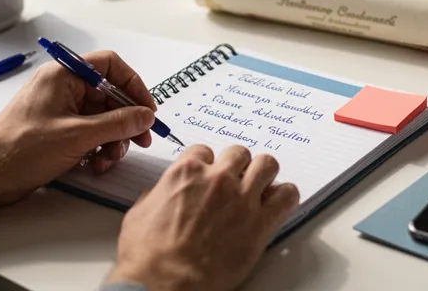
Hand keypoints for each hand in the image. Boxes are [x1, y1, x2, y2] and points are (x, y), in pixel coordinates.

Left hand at [0, 51, 157, 205]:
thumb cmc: (22, 149)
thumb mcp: (78, 136)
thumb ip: (118, 124)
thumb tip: (146, 116)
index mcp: (63, 76)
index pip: (110, 65)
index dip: (133, 85)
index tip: (147, 109)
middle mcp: (63, 88)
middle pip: (109, 96)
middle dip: (126, 120)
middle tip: (142, 140)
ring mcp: (60, 110)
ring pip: (102, 118)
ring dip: (113, 139)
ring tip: (111, 159)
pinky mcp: (58, 131)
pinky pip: (90, 132)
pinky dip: (99, 148)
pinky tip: (97, 165)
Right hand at [106, 145, 299, 290]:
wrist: (164, 285)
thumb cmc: (148, 256)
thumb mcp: (140, 214)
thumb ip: (158, 194)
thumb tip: (164, 193)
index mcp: (187, 173)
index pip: (205, 151)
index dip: (208, 164)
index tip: (209, 175)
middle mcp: (218, 180)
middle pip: (240, 153)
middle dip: (238, 166)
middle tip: (236, 181)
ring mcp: (241, 199)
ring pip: (267, 164)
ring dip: (264, 174)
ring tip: (261, 187)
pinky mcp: (260, 223)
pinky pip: (287, 195)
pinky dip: (286, 196)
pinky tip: (278, 203)